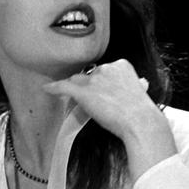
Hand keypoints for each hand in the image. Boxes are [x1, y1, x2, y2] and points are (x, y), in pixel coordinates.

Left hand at [43, 59, 176, 179]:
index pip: (104, 71)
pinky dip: (54, 88)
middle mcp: (106, 68)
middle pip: (89, 75)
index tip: (102, 91)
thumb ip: (128, 87)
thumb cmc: (141, 112)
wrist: (140, 122)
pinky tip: (47, 88)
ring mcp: (94, 80)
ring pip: (77, 81)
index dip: (101, 82)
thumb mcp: (138, 92)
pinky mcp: (83, 92)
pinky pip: (64, 87)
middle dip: (88, 86)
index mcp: (122, 65)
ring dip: (75, 89)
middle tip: (90, 100)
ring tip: (70, 98)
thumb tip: (132, 87)